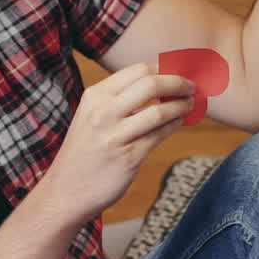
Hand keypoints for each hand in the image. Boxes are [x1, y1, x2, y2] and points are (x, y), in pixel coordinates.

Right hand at [38, 63, 194, 226]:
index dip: (166, 68)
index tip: (180, 71)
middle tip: (192, 87)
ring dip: (182, 105)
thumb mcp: (93, 116)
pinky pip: (160, 134)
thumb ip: (120, 99)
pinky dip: (175, 124)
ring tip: (191, 103)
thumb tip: (160, 83)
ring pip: (159, 110)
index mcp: (95, 96)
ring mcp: (115, 135)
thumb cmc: (85, 151)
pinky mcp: (128, 157)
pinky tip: (180, 121)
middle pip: (151, 84)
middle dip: (178, 82)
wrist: (66, 190)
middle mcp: (103, 112)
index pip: (138, 70)